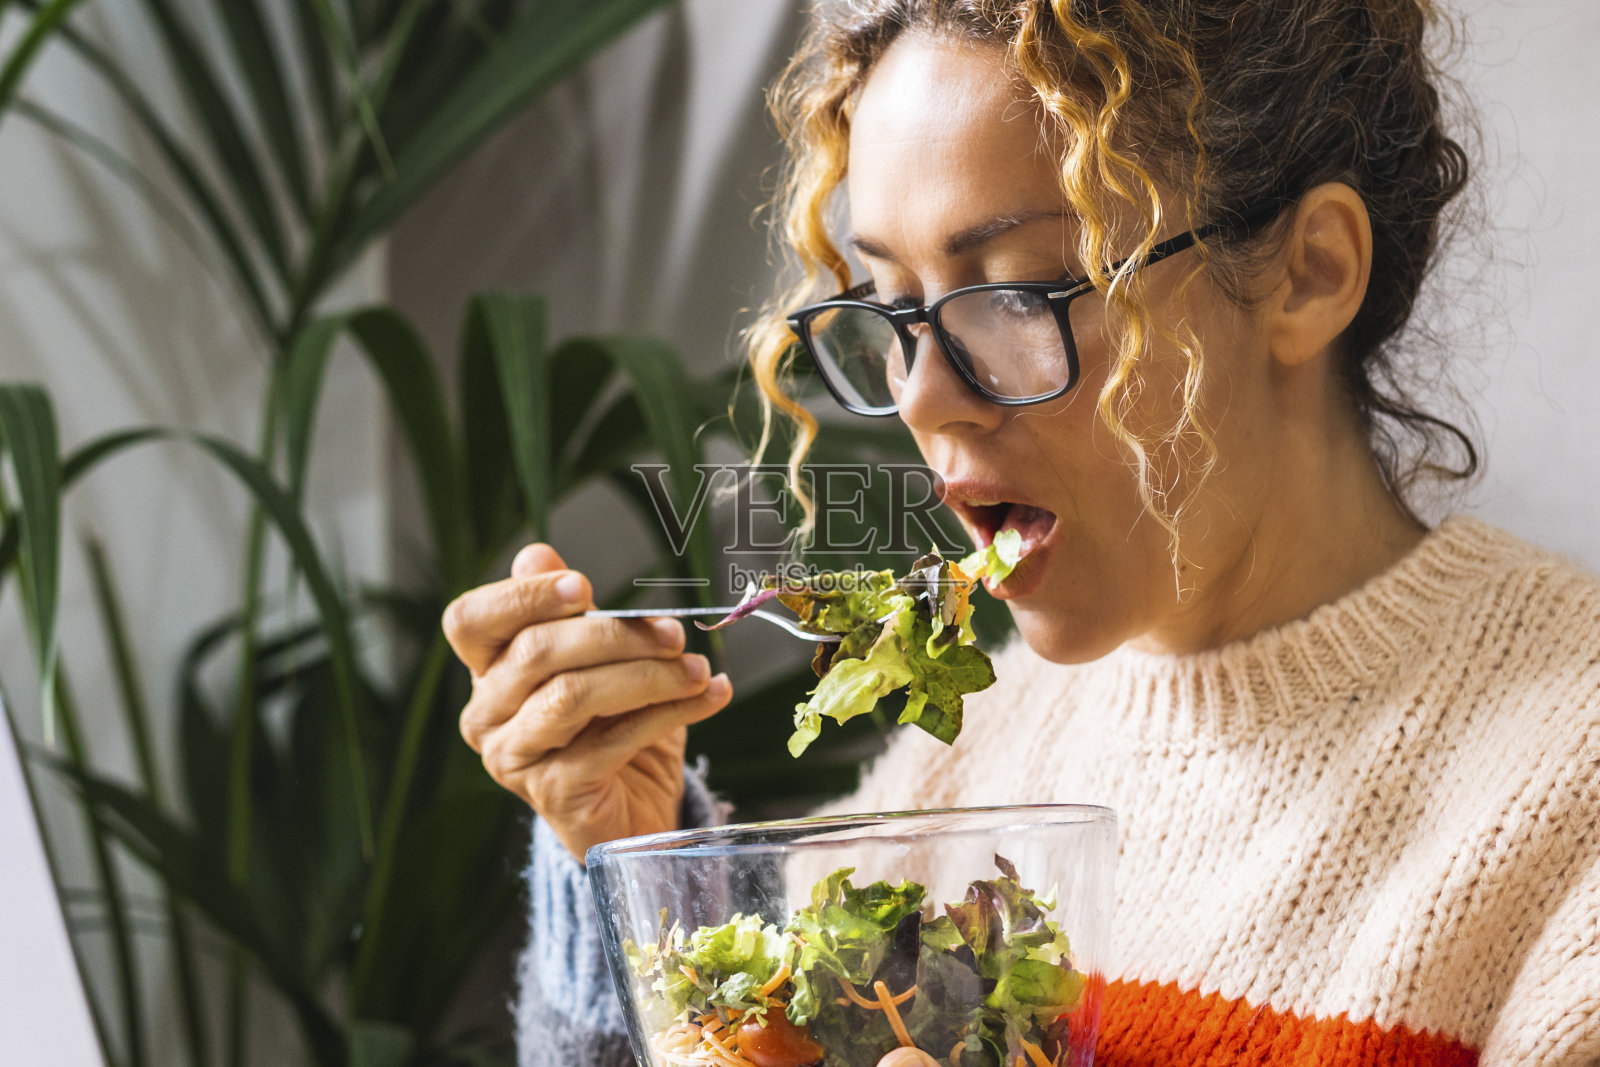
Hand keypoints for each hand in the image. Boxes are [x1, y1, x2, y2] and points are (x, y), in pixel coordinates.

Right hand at [444, 543, 732, 860]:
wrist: (634, 808)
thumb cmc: (613, 723)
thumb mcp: (599, 659)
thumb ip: (570, 613)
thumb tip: (537, 555)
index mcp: (487, 669)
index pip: (471, 620)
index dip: (522, 596)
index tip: (583, 587)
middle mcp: (486, 714)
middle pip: (536, 652)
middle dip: (615, 634)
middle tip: (673, 633)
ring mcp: (514, 757)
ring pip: (572, 695)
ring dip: (647, 675)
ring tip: (698, 670)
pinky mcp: (553, 793)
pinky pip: (612, 741)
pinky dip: (668, 713)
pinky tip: (710, 697)